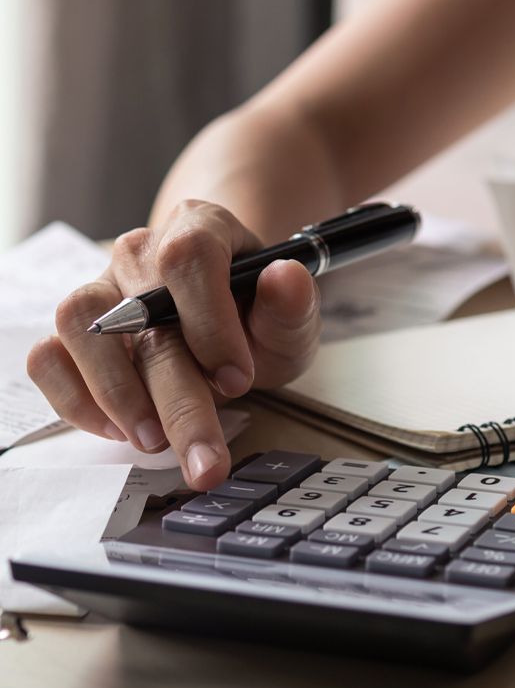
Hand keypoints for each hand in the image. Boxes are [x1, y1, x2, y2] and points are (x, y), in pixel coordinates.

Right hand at [27, 200, 320, 490]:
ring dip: (117, 393)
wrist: (228, 325)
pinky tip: (120, 430)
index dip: (211, 320)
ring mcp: (100, 288)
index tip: (238, 379)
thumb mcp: (290, 318)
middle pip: (141, 310)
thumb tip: (285, 279)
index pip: (189, 256)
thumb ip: (293, 304)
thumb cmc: (257, 318)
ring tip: (156, 441)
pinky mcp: (72, 331)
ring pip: (80, 325)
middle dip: (177, 398)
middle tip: (205, 459)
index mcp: (200, 228)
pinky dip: (76, 400)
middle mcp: (141, 251)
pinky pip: (48, 358)